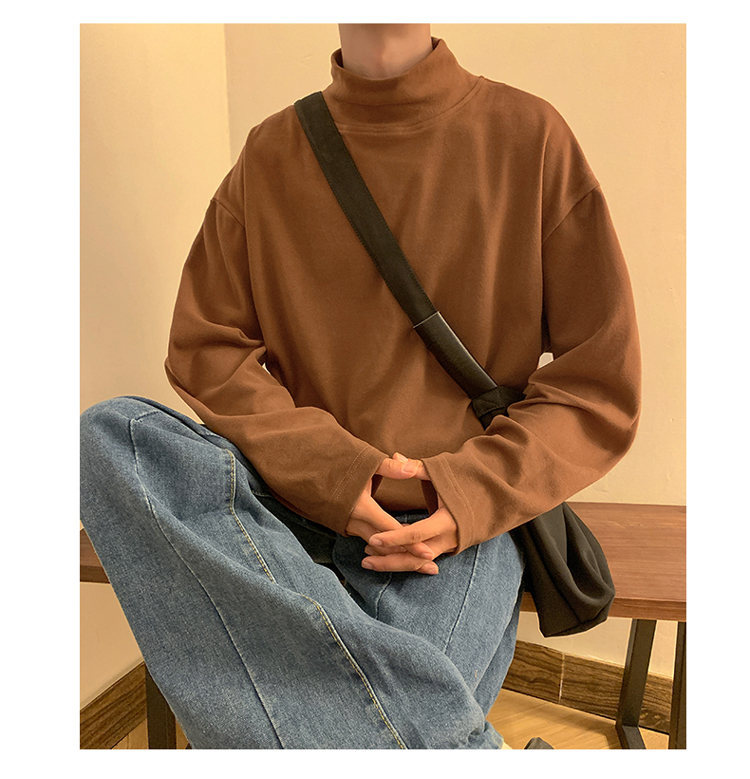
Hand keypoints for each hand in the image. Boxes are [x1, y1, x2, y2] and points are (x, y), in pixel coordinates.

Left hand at [361, 452, 458, 573]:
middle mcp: (450, 537)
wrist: (497, 493)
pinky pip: (425, 557)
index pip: (416, 534)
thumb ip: (418, 467)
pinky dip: (406, 558)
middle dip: (390, 560)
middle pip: (416, 556)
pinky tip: (387, 556)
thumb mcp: (444, 473)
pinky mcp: (448, 546)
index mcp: (448, 520)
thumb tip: (395, 455)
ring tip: (368, 561)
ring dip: (395, 562)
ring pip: (419, 561)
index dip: (393, 538)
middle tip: (364, 559)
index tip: (373, 539)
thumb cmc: (468, 479)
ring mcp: (450, 544)